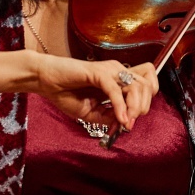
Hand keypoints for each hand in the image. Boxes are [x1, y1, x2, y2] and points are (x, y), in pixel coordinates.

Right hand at [30, 53, 158, 131]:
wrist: (46, 82)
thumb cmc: (66, 94)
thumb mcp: (92, 113)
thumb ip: (109, 118)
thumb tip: (125, 124)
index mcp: (119, 79)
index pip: (148, 85)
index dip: (145, 103)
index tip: (131, 121)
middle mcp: (117, 71)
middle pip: (147, 86)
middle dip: (142, 108)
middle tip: (128, 123)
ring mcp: (109, 70)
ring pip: (137, 86)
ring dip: (134, 107)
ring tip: (125, 122)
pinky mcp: (98, 72)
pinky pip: (115, 89)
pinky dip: (120, 106)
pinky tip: (119, 119)